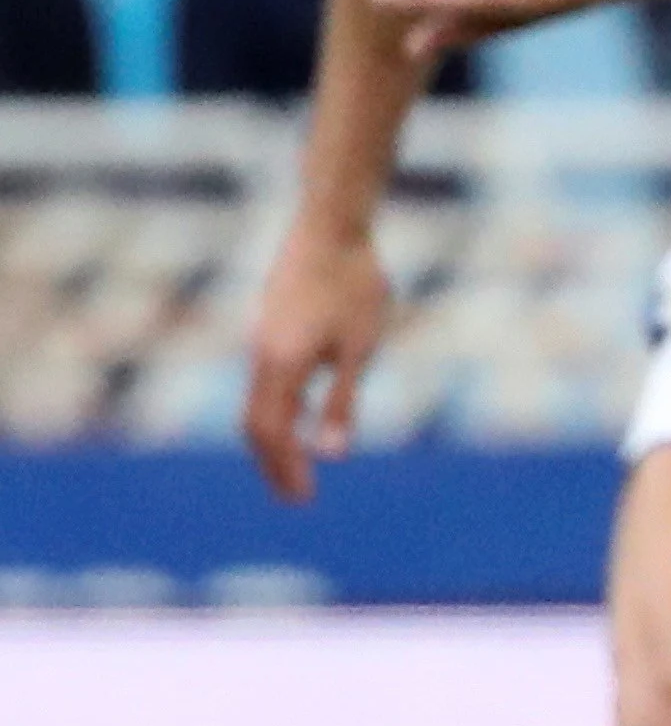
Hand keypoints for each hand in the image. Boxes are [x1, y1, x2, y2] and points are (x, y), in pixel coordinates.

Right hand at [241, 224, 390, 502]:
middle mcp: (261, 356)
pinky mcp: (269, 328)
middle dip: (274, 464)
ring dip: (273, 439)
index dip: (285, 468)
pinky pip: (264, 383)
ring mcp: (261, 340)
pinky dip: (275, 412)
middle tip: (296, 497)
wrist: (331, 227)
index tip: (303, 498)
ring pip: (256, 403)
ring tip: (296, 466)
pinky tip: (298, 420)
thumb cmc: (355, 284)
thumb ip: (342, 401)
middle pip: (256, 424)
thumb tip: (331, 454)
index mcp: (281, 365)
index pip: (271, 432)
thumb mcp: (360, 347)